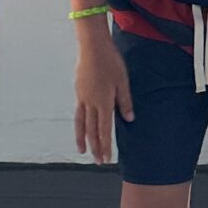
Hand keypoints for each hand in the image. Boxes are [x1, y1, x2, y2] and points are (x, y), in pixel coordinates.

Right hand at [74, 26, 132, 164]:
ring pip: (81, 123)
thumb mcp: (123, 81)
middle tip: (97, 161)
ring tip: (82, 151)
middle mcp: (91, 103)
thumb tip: (129, 119)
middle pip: (91, 130)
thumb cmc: (110, 62)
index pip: (104, 129)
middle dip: (95, 147)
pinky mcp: (78, 90)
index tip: (107, 158)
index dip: (105, 145)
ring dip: (82, 139)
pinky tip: (80, 127)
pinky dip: (79, 123)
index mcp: (103, 102)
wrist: (92, 46)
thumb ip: (125, 102)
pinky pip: (78, 112)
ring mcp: (82, 97)